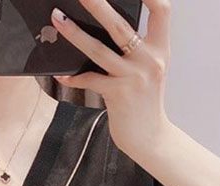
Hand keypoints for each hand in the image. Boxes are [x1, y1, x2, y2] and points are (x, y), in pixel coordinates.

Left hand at [50, 0, 173, 158]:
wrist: (150, 138)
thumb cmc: (144, 103)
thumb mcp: (148, 71)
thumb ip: (136, 50)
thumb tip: (104, 28)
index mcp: (160, 50)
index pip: (162, 11)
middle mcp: (149, 60)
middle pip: (120, 24)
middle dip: (98, 4)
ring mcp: (133, 77)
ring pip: (98, 49)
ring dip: (74, 33)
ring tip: (57, 17)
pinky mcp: (118, 94)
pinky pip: (90, 79)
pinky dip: (73, 76)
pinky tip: (60, 73)